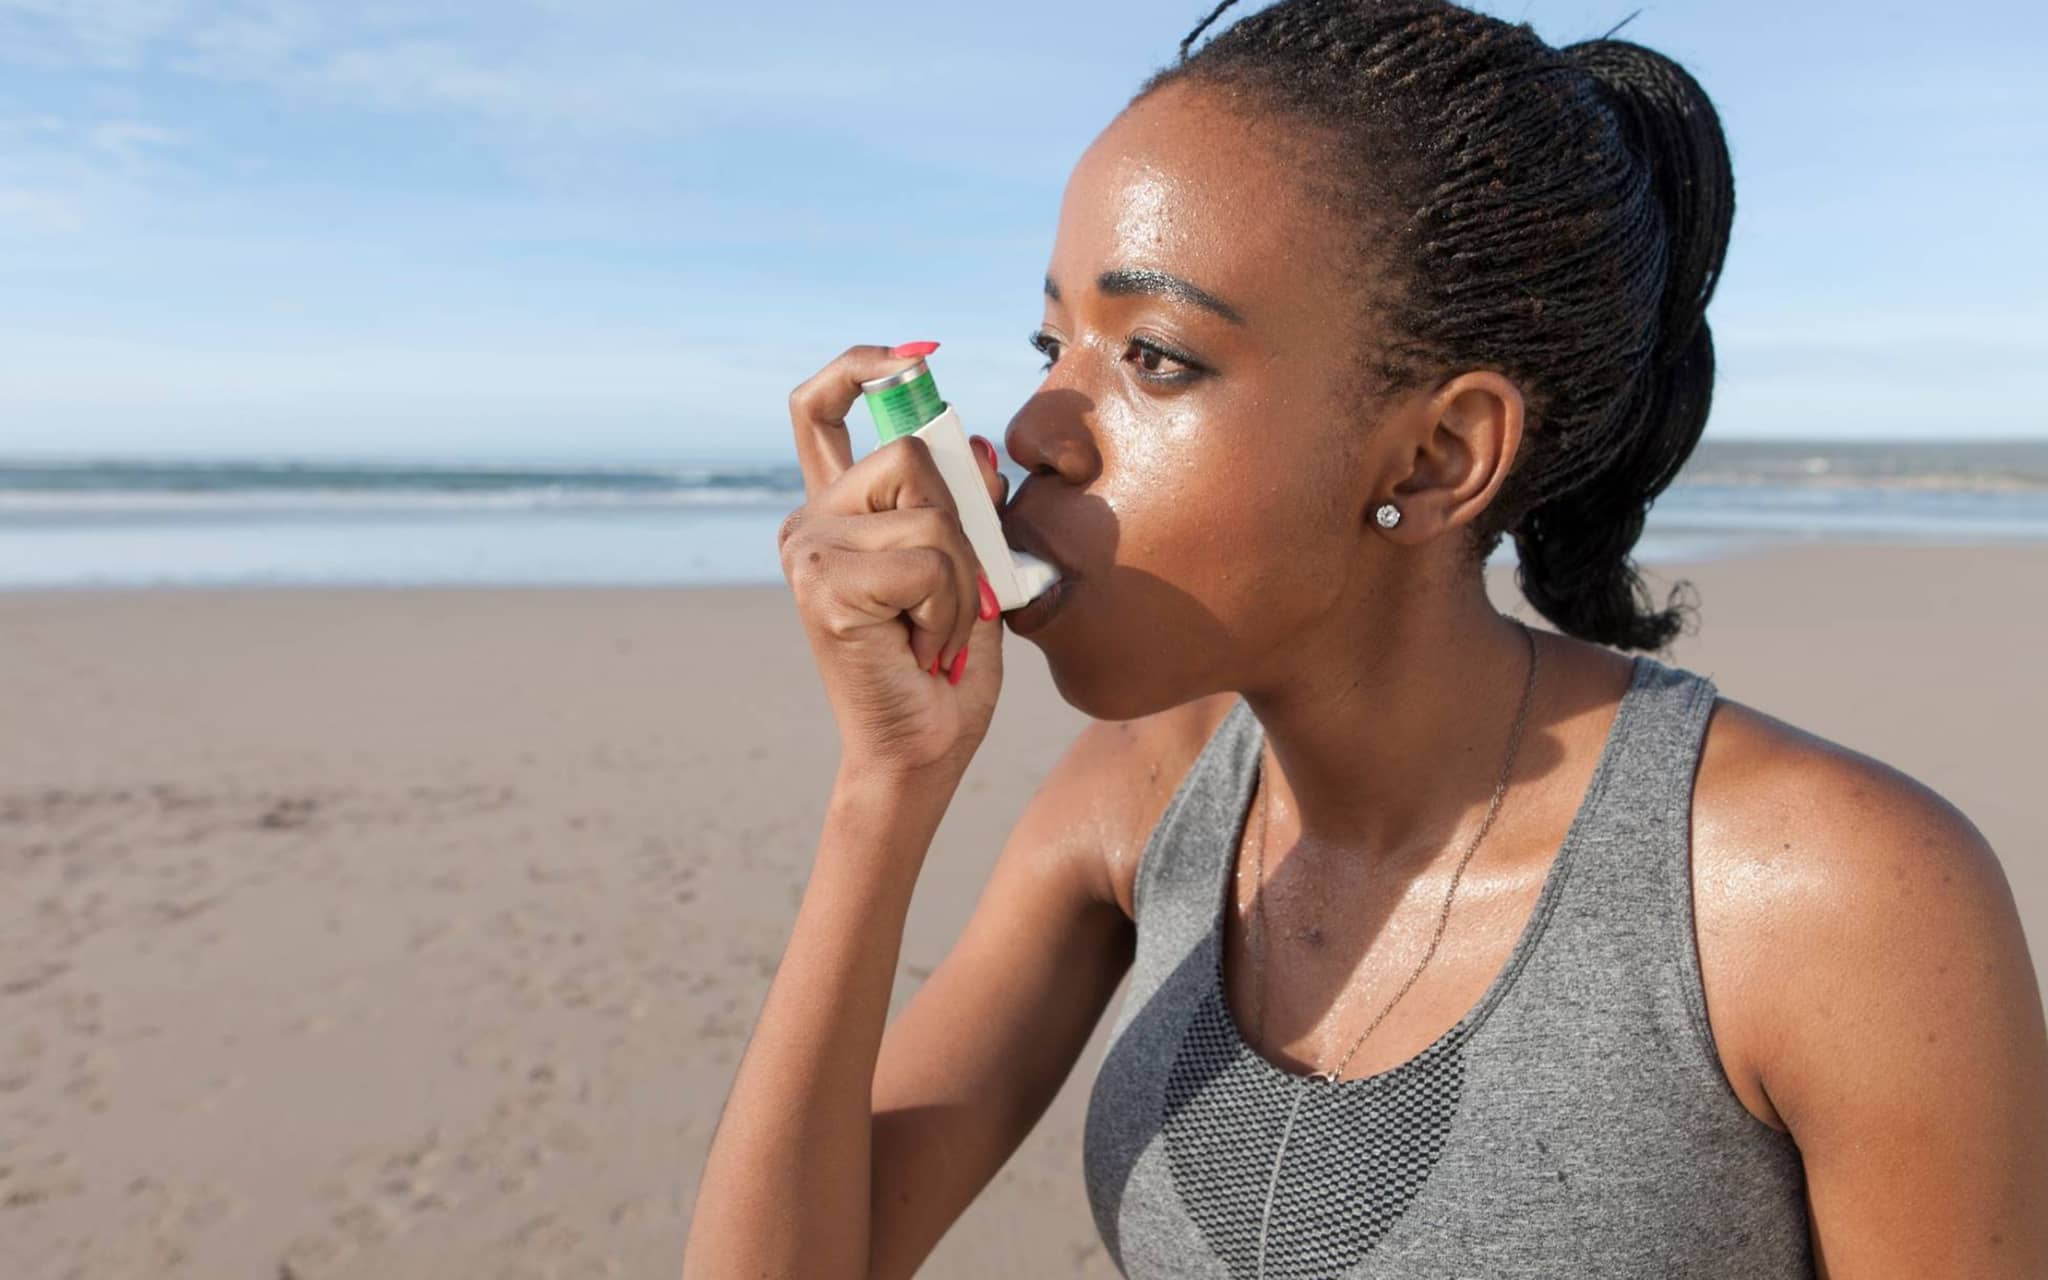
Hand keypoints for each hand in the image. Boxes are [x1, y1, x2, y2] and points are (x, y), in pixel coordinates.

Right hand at [778, 344, 1008, 780]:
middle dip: (962, 525)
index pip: (822, 409)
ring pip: (929, 512)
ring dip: (961, 580)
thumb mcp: (971, 569)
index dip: (862, 366)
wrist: (922, 751)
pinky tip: (924, 648)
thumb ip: (967, 506)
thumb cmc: (946, 668)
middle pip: (911, 455)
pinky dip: (950, 608)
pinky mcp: (825, 586)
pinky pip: (928, 561)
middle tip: (952, 597)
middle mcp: (809, 524)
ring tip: (935, 632)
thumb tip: (974, 440)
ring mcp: (808, 552)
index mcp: (837, 513)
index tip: (915, 358)